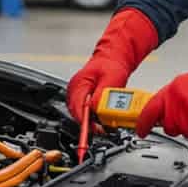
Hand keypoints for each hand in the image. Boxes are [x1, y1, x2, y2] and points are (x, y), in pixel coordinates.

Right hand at [66, 8, 158, 122]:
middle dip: (88, 123)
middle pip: (76, 113)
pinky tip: (99, 117)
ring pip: (79, 113)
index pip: (77, 108)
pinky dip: (91, 116)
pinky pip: (83, 110)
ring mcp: (77, 92)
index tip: (95, 129)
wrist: (113, 57)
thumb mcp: (111, 79)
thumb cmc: (111, 64)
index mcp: (79, 83)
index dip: (85, 121)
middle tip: (102, 128)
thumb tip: (95, 109)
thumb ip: (102, 95)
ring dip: (90, 120)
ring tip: (102, 124)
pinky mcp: (82, 96)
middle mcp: (74, 89)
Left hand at [136, 25, 187, 139]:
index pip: (150, 111)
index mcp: (172, 92)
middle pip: (168, 127)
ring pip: (184, 133)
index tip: (139, 130)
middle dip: (174, 124)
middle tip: (185, 114)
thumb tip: (158, 112)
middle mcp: (180, 105)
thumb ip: (169, 98)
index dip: (142, 124)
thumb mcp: (182, 84)